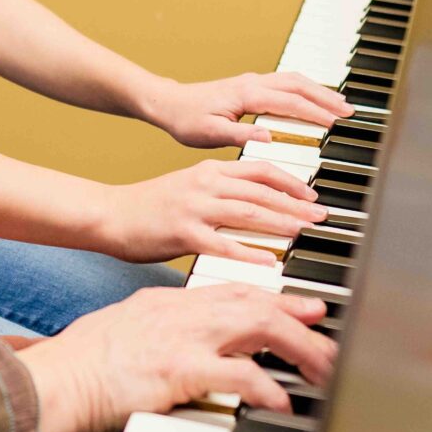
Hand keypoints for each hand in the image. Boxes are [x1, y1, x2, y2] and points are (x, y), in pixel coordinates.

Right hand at [17, 283, 334, 431]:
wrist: (47, 382)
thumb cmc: (76, 370)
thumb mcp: (123, 339)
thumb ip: (157, 340)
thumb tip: (182, 358)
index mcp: (166, 305)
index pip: (232, 292)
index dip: (274, 298)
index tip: (305, 307)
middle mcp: (179, 313)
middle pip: (255, 304)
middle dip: (298, 318)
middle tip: (329, 333)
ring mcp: (180, 339)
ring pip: (257, 328)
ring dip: (298, 348)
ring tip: (324, 370)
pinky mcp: (177, 371)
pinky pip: (236, 375)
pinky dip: (266, 386)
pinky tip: (284, 402)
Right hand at [94, 158, 325, 263]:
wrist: (109, 214)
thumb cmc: (149, 207)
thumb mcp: (189, 187)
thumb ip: (222, 190)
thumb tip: (255, 202)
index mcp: (209, 171)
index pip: (261, 170)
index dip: (291, 182)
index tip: (313, 195)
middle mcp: (205, 184)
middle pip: (262, 191)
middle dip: (296, 204)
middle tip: (322, 217)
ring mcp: (194, 208)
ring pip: (248, 212)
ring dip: (281, 222)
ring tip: (305, 232)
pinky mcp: (183, 234)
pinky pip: (223, 243)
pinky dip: (249, 252)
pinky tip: (270, 261)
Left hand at [144, 71, 350, 149]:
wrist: (169, 104)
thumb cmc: (186, 120)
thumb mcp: (209, 134)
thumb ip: (240, 134)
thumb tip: (268, 136)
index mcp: (247, 95)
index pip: (289, 102)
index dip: (314, 112)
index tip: (335, 123)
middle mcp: (253, 83)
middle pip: (299, 84)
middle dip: (326, 97)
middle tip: (348, 112)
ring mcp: (253, 82)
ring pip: (294, 80)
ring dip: (318, 91)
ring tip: (340, 105)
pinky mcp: (251, 86)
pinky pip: (285, 83)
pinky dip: (305, 89)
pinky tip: (314, 100)